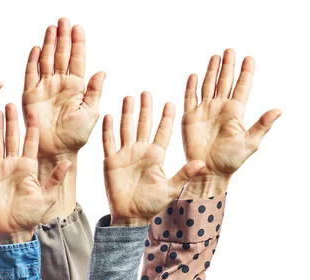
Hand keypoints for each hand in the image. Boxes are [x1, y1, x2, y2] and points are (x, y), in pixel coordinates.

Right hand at [0, 104, 71, 243]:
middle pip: (12, 138)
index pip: (30, 142)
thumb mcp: (47, 196)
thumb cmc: (32, 215)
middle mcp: (13, 164)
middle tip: (10, 104)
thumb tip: (67, 162)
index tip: (33, 111)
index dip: (31, 128)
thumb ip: (55, 179)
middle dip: (12, 121)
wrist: (13, 230)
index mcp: (28, 166)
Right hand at [22, 18, 105, 157]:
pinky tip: (37, 48)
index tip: (78, 27)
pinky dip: (33, 61)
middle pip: (61, 55)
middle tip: (64, 20)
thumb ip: (94, 91)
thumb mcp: (90, 112)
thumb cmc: (76, 136)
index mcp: (77, 87)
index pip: (77, 59)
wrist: (56, 151)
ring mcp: (45, 88)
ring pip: (47, 60)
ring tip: (52, 27)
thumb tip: (102, 71)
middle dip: (63, 37)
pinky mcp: (30, 95)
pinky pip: (31, 74)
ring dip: (49, 44)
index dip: (77, 43)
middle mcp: (60, 83)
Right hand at [103, 92, 204, 225]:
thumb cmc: (152, 204)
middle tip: (147, 92)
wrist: (130, 216)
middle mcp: (141, 151)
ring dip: (127, 113)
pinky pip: (109, 141)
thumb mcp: (171, 189)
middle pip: (143, 125)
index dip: (166, 118)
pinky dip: (108, 129)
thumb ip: (184, 175)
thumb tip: (201, 163)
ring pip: (126, 128)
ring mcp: (125, 154)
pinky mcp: (111, 160)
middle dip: (145, 109)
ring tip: (129, 97)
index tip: (170, 103)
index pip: (162, 132)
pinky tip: (108, 115)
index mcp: (156, 156)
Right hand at [182, 49, 280, 195]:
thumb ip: (262, 125)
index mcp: (235, 112)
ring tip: (215, 57)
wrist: (208, 171)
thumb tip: (279, 110)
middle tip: (231, 50)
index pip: (242, 87)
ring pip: (208, 85)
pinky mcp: (190, 117)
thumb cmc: (231, 160)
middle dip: (228, 66)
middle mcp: (220, 108)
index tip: (249, 58)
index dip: (246, 73)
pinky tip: (194, 75)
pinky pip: (190, 97)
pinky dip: (191, 86)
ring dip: (211, 71)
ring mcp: (205, 111)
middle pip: (225, 81)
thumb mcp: (250, 142)